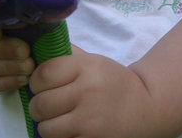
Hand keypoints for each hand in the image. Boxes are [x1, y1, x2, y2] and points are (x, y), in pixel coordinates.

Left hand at [29, 47, 157, 137]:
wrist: (146, 107)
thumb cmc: (111, 80)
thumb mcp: (91, 60)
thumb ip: (64, 55)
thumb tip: (34, 51)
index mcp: (85, 68)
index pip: (44, 74)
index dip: (35, 81)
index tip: (39, 85)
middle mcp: (87, 94)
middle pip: (41, 104)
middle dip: (37, 105)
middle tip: (44, 104)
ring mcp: (91, 122)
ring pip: (47, 129)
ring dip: (46, 125)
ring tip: (54, 119)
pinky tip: (68, 130)